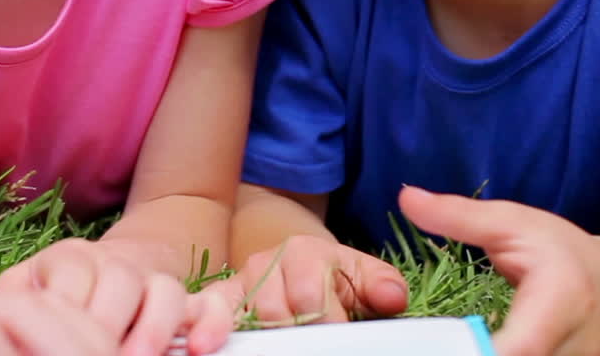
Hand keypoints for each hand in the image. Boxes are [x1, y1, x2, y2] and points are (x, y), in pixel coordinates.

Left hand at [0, 237, 204, 355]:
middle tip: (97, 355)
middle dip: (108, 323)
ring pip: (166, 289)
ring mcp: (153, 281)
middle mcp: (113, 264)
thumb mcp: (19, 292)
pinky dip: (209, 321)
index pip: (70, 274)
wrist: (97, 271)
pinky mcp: (186, 302)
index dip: (67, 308)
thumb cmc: (47, 296)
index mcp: (66, 260)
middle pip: (119, 279)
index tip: (53, 341)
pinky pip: (210, 302)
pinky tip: (196, 348)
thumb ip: (7, 301)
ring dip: (154, 327)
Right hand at [204, 235, 407, 327]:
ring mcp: (239, 281)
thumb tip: (391, 297)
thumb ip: (381, 285)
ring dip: (269, 339)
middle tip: (314, 343)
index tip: (341, 335)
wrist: (298, 262)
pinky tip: (212, 345)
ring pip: (247, 319)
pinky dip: (213, 330)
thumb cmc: (335, 276)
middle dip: (300, 335)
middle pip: (276, 313)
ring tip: (289, 343)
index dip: (328, 324)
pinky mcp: (220, 298)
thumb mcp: (363, 275)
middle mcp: (265, 262)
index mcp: (304, 252)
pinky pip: (208, 313)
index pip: (310, 297)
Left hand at [399, 186, 599, 355]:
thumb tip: (407, 198)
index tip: (436, 345)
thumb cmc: (559, 249)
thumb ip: (459, 216)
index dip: (478, 354)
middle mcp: (578, 346)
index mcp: (565, 299)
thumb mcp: (511, 222)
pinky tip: (460, 352)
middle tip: (419, 345)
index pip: (524, 346)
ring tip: (438, 346)